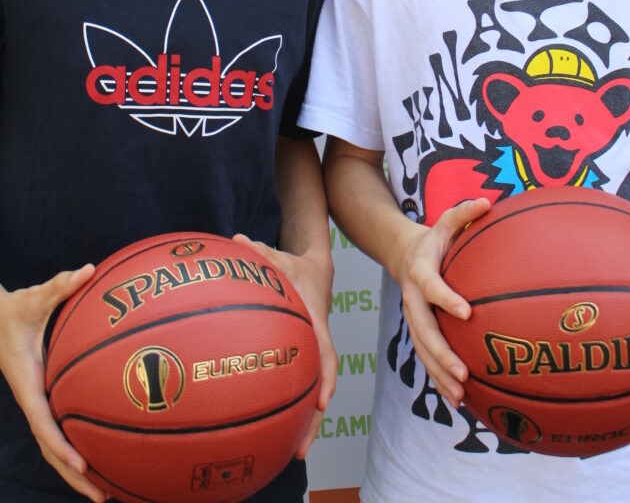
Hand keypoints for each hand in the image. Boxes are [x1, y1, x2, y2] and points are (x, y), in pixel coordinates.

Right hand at [0, 266, 107, 501]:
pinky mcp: (47, 399)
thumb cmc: (16, 309)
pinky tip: (106, 455)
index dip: (62, 446)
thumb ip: (60, 284)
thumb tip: (87, 269)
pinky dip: (80, 447)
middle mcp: (34, 400)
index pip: (44, 424)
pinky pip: (63, 430)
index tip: (81, 464)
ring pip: (56, 446)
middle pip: (52, 449)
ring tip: (109, 492)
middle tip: (103, 497)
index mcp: (28, 384)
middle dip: (75, 475)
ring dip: (78, 471)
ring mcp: (40, 403)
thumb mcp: (33, 297)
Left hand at [232, 234, 335, 456]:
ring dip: (304, 424)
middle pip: (320, 387)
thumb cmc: (296, 265)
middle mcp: (317, 344)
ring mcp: (311, 355)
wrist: (317, 269)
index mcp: (317, 322)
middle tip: (301, 451)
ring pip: (310, 393)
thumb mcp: (281, 257)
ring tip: (290, 455)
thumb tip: (237, 241)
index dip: (324, 377)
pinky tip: (271, 431)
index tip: (323, 402)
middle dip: (313, 420)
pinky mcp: (300, 359)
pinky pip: (297, 386)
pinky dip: (290, 408)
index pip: (325, 353)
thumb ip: (260, 252)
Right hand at [397, 198, 490, 408]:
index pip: (432, 287)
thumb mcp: (446, 221)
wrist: (404, 254)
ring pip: (423, 350)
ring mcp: (413, 318)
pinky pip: (427, 358)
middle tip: (463, 371)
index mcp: (420, 272)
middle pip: (423, 329)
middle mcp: (413, 299)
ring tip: (460, 394)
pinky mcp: (419, 331)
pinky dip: (439, 379)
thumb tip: (487, 201)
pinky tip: (457, 400)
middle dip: (441, 353)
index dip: (446, 298)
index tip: (467, 313)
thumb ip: (464, 212)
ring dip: (439, 373)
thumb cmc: (435, 238)